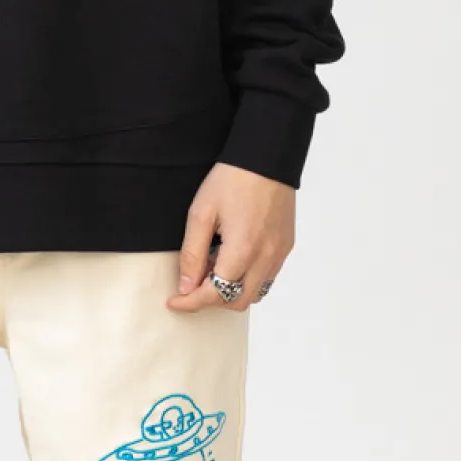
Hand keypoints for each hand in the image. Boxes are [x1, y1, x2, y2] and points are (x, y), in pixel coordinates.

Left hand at [167, 162, 294, 312]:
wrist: (266, 158)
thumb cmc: (232, 179)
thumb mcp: (201, 214)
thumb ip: (192, 254)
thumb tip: (186, 286)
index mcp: (242, 250)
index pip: (215, 294)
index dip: (191, 303)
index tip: (175, 301)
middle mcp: (265, 258)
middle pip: (237, 302)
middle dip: (211, 300)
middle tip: (192, 284)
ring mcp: (279, 254)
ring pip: (255, 293)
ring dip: (231, 291)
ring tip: (213, 266)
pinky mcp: (286, 246)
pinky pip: (267, 277)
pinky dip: (247, 280)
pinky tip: (233, 259)